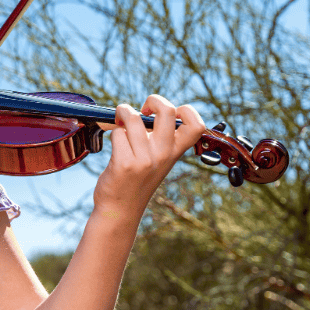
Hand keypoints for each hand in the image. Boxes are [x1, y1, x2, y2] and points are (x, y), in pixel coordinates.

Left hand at [94, 94, 205, 214]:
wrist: (119, 209)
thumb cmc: (135, 180)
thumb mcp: (156, 160)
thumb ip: (158, 139)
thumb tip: (146, 111)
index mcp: (174, 152)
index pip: (196, 125)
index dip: (187, 110)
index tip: (168, 113)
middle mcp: (163, 154)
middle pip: (167, 110)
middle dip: (153, 99)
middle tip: (142, 109)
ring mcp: (145, 160)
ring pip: (134, 118)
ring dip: (123, 114)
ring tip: (120, 122)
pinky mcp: (125, 164)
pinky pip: (117, 133)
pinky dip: (112, 134)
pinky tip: (114, 146)